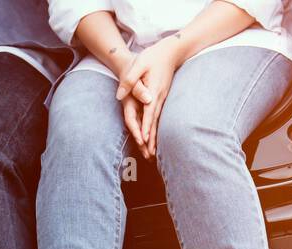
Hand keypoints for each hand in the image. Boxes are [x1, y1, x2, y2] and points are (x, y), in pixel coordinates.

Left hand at [116, 36, 185, 157]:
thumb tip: (119, 95)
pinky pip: (158, 117)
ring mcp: (162, 98)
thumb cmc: (154, 55)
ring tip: (153, 153)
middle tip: (149, 156)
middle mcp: (159, 98)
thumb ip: (130, 80)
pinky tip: (156, 137)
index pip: (149, 113)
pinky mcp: (162, 98)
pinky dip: (157, 129)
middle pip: (154, 122)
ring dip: (155, 137)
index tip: (144, 141)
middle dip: (152, 140)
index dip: (145, 127)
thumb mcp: (140, 64)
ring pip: (157, 121)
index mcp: (153, 91)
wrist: (172, 50)